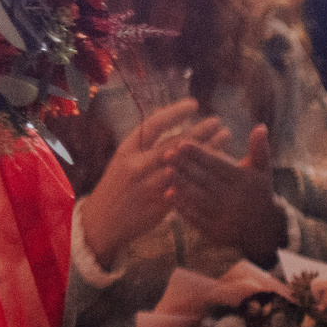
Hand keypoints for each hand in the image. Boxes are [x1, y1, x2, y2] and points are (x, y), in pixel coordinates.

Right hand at [78, 98, 210, 267]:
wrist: (102, 222)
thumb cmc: (115, 188)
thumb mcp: (122, 160)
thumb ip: (142, 146)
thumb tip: (165, 122)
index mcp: (126, 150)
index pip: (153, 125)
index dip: (175, 113)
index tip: (193, 104)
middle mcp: (137, 165)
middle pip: (174, 143)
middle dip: (199, 131)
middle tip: (218, 121)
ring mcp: (148, 186)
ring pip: (184, 165)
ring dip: (207, 151)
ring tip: (224, 138)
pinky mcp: (159, 205)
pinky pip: (185, 188)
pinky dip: (201, 177)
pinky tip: (216, 169)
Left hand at [169, 123, 283, 263]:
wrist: (263, 230)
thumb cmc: (258, 192)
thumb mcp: (262, 171)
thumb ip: (259, 149)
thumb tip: (260, 126)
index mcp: (246, 183)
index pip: (219, 165)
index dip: (200, 153)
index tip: (181, 142)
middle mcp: (237, 201)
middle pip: (206, 180)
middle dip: (185, 166)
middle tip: (165, 154)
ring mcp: (226, 218)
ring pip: (199, 198)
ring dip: (181, 184)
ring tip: (164, 170)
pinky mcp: (216, 232)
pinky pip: (196, 217)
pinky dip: (181, 205)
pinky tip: (167, 193)